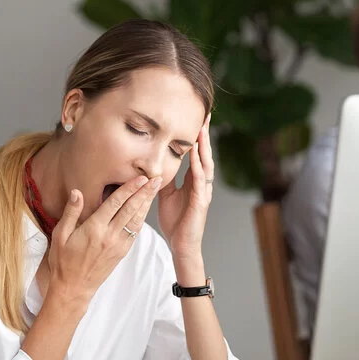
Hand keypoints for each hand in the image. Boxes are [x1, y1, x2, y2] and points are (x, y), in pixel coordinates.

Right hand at [47, 175, 161, 309]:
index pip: (116, 203)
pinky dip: (142, 218)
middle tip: (156, 178)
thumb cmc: (63, 261)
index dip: (129, 188)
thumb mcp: (60, 235)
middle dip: (144, 193)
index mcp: (94, 229)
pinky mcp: (122, 252)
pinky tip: (145, 209)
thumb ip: (71, 212)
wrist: (73, 288)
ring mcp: (118, 245)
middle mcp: (109, 236)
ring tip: (155, 190)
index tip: (140, 178)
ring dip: (147, 204)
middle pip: (131, 209)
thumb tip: (77, 192)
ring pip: (136, 220)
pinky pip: (135, 232)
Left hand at [158, 114, 213, 258]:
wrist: (181, 245)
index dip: (196, 136)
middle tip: (205, 114)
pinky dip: (199, 168)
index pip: (196, 153)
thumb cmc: (175, 221)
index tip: (196, 117)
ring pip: (206, 164)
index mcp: (192, 180)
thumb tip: (153, 163)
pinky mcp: (200, 202)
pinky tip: (197, 157)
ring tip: (202, 129)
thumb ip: (163, 178)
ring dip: (204, 147)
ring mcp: (203, 192)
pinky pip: (200, 182)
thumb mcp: (165, 194)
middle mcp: (201, 183)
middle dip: (204, 134)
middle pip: (204, 153)